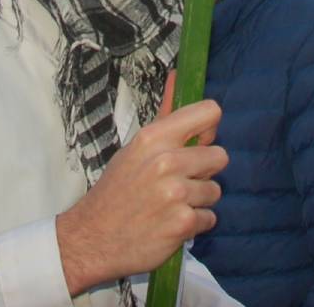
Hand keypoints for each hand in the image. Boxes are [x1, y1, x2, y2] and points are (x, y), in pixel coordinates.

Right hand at [55, 84, 225, 294]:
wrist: (94, 237)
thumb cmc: (117, 190)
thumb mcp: (136, 148)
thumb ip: (165, 115)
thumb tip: (178, 75)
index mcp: (154, 138)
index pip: (209, 112)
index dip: (209, 128)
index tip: (199, 140)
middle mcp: (167, 162)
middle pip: (220, 155)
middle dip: (203, 171)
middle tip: (178, 182)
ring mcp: (176, 193)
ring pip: (215, 190)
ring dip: (198, 201)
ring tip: (170, 205)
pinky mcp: (184, 223)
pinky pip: (210, 218)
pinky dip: (195, 224)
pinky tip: (171, 224)